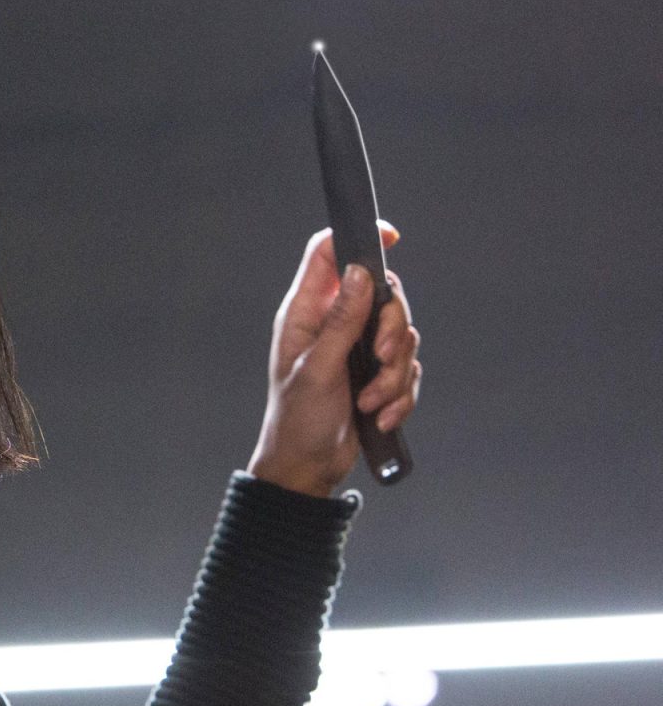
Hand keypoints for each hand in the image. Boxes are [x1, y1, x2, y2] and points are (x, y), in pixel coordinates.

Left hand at [245, 221, 421, 497]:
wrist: (307, 468)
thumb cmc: (297, 421)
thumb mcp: (317, 370)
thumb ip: (341, 321)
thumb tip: (362, 273)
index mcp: (307, 313)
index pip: (329, 255)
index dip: (360, 239)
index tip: (391, 237)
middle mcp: (334, 324)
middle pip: (384, 294)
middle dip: (391, 330)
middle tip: (379, 358)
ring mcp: (357, 349)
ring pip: (401, 335)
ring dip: (393, 375)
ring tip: (369, 403)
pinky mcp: (377, 374)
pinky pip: (408, 369)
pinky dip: (399, 395)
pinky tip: (378, 417)